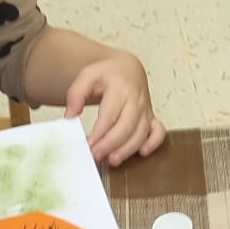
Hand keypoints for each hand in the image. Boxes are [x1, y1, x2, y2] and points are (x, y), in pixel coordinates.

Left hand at [65, 50, 166, 165]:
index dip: (100, 132)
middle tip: (96, 155)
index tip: (88, 144)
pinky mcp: (151, 117)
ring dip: (128, 149)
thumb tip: (70, 115)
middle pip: (127, 125)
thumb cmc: (108, 74)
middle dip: (111, 144)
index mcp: (120, 87)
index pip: (110, 113)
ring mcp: (146, 109)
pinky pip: (159, 132)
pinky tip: (142, 152)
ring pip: (141, 132)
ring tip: (112, 160)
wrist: (127, 68)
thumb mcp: (87, 75)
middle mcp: (136, 99)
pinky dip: (153, 143)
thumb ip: (76, 94)